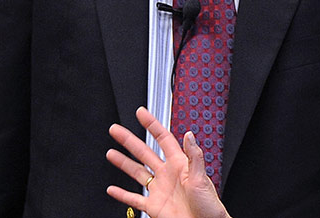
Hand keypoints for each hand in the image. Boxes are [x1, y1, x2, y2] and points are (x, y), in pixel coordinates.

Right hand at [106, 107, 230, 217]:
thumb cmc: (209, 207)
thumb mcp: (202, 178)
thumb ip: (194, 156)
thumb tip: (189, 135)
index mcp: (179, 165)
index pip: (163, 139)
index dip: (151, 124)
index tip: (141, 113)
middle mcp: (167, 175)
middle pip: (144, 152)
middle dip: (129, 140)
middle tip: (116, 130)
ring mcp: (159, 190)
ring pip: (137, 173)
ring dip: (123, 163)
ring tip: (111, 154)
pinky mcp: (154, 206)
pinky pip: (134, 199)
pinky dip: (122, 194)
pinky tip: (112, 189)